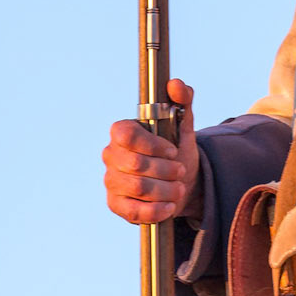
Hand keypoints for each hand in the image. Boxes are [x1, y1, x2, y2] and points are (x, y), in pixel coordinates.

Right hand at [103, 79, 200, 224]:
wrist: (180, 183)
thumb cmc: (177, 152)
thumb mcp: (184, 125)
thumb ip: (183, 101)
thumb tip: (176, 84)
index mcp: (122, 132)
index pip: (125, 134)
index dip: (152, 144)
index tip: (173, 151)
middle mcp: (111, 155)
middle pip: (136, 164)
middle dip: (166, 170)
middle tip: (181, 171)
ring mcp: (111, 181)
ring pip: (138, 188)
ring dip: (166, 190)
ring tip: (179, 188)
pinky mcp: (116, 204)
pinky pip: (133, 211)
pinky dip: (156, 210)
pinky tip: (169, 206)